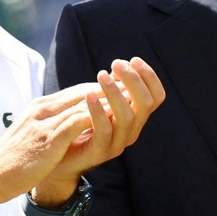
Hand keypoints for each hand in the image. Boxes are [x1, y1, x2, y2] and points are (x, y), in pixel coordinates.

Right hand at [0, 57, 163, 210]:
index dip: (100, 91)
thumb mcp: (32, 136)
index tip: (121, 93)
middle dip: (110, 91)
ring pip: (83, 103)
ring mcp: (44, 122)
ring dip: (109, 101)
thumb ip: (50, 126)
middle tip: (134, 91)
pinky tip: (113, 119)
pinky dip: (97, 117)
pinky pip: (76, 121)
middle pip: (82, 92)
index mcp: (39, 108)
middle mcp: (42, 110)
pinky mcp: (47, 138)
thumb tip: (71, 124)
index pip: (76, 92)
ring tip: (131, 101)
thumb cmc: (11, 161)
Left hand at [34, 57, 164, 205]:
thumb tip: (121, 65)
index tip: (134, 60)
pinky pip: (105, 130)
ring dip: (114, 92)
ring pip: (127, 116)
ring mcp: (118, 143)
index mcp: (136, 117)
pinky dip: (98, 110)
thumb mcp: (100, 102)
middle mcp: (132, 131)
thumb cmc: (80, 123)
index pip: (156, 96)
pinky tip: (89, 95)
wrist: (60, 156)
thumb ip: (112, 89)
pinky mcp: (100, 152)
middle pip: (145, 104)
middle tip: (116, 64)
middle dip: (133, 80)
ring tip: (100, 75)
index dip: (149, 77)